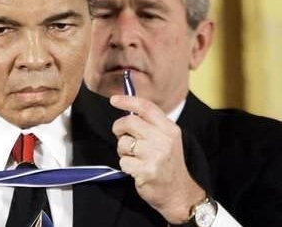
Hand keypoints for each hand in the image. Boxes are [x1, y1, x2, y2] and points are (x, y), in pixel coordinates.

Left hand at [110, 95, 204, 223]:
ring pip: (123, 143)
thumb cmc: (168, 164)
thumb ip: (151, 125)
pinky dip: (125, 166)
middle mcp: (164, 140)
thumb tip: (127, 111)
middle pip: (130, 122)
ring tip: (135, 157)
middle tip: (121, 135)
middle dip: (119, 128)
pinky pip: (123, 161)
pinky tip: (136, 169)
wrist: (179, 193)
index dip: (127, 101)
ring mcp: (155, 155)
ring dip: (123, 150)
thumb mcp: (167, 139)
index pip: (146, 107)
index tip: (114, 100)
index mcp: (169, 129)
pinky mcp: (146, 171)